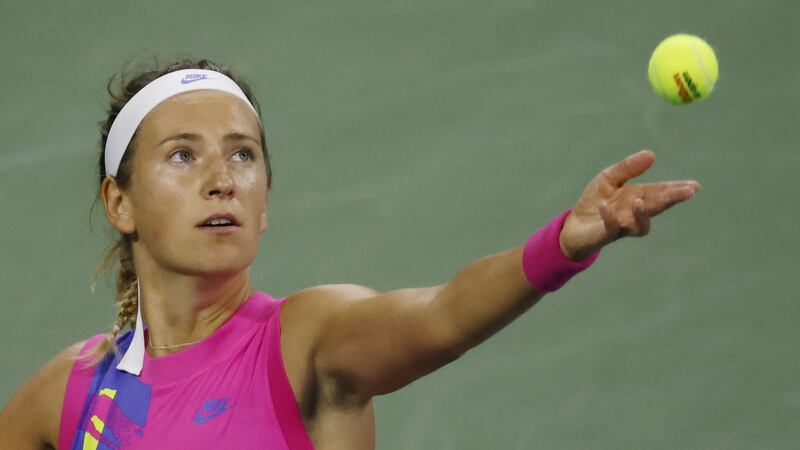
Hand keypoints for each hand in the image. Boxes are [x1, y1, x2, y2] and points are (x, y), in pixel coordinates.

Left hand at [558, 150, 700, 260]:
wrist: (574, 225)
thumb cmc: (596, 201)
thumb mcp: (609, 178)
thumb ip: (628, 168)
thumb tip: (651, 154)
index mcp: (638, 198)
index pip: (660, 193)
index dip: (677, 189)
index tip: (694, 186)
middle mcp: (634, 214)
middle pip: (656, 207)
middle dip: (671, 199)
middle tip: (687, 192)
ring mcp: (622, 226)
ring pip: (639, 225)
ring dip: (641, 214)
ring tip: (639, 201)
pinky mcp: (605, 235)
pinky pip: (610, 229)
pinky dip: (610, 218)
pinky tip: (606, 207)